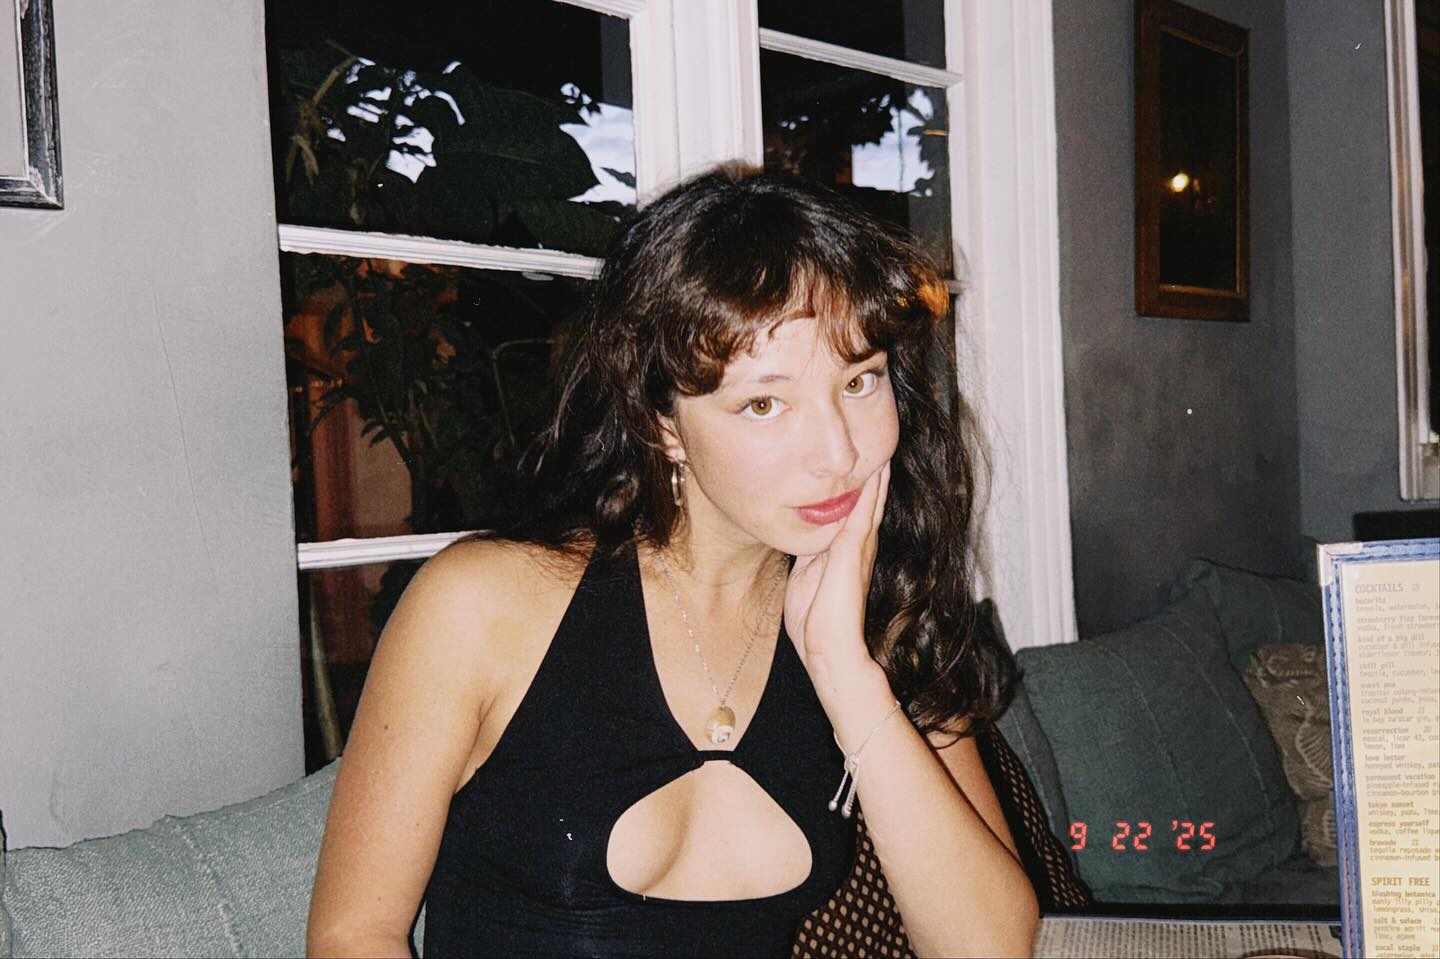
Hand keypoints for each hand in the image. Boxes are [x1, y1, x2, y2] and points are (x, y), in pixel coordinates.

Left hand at [783, 461, 889, 682]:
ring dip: (876, 478)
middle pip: (868, 505)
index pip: (853, 515)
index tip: (861, 469)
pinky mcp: (853, 551)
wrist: (827, 649)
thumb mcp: (805, 577)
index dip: (859, 493)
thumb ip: (809, 555)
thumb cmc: (815, 622)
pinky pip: (864, 512)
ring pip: (870, 504)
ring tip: (883, 452)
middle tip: (880, 450)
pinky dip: (871, 491)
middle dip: (873, 479)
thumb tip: (806, 537)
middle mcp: (857, 548)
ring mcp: (858, 549)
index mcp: (844, 554)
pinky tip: (877, 471)